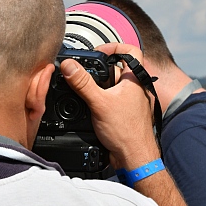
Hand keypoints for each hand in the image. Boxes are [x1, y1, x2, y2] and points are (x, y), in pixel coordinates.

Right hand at [60, 43, 159, 169]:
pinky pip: (112, 99)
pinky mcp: (125, 113)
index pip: (131, 50)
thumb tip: (69, 66)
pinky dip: (101, 100)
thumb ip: (82, 83)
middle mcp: (136, 88)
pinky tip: (90, 107)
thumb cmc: (127, 133)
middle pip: (117, 68)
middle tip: (86, 74)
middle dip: (100, 70)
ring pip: (113, 85)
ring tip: (87, 92)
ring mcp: (131, 101)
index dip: (115, 46)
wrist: (134, 158)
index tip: (99, 52)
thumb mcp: (99, 103)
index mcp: (135, 79)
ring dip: (99, 87)